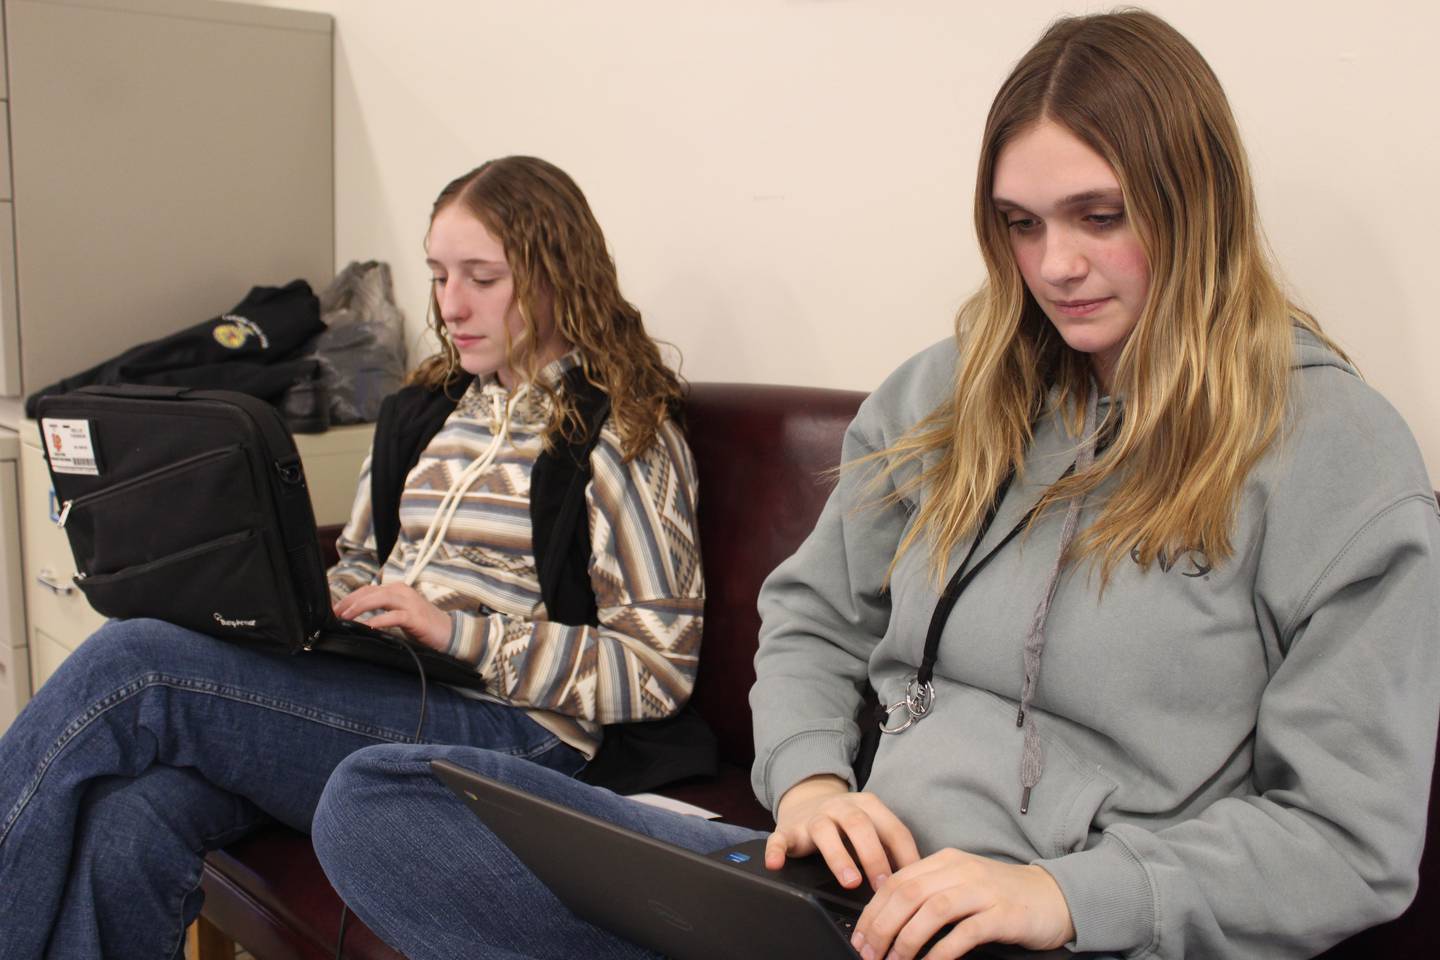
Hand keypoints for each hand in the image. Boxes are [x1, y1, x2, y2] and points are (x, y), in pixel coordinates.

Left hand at [333, 583, 451, 651]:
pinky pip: (393, 616)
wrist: (448, 632)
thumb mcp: (398, 614)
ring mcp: (409, 603)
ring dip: (360, 607)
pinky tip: (368, 626)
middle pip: (370, 592)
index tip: (334, 609)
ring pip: (380, 598)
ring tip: (346, 617)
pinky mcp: (415, 617)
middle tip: (334, 613)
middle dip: (350, 602)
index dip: (349, 598)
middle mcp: (402, 591)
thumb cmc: (422, 625)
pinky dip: (379, 620)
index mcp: (396, 589)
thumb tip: (356, 618)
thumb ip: (382, 610)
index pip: (367, 590)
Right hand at [765, 775, 920, 891]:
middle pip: (859, 825)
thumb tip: (918, 878)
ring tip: (849, 881)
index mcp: (867, 805)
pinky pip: (780, 838)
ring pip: (824, 831)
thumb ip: (890, 846)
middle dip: (873, 855)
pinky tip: (776, 865)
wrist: (806, 800)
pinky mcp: (788, 829)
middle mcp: (840, 807)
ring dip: (838, 856)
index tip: (912, 879)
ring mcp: (813, 817)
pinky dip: (776, 851)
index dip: (903, 853)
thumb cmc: (848, 824)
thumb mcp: (872, 826)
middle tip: (882, 885)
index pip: (891, 827)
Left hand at [849, 848, 1074, 959]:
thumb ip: (931, 893)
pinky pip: (964, 932)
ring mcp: (983, 891)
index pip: (897, 881)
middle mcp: (961, 871)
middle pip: (908, 894)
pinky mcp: (1002, 914)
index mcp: (946, 861)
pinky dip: (940, 950)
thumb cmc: (1004, 897)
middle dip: (882, 926)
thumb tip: (890, 920)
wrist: (1055, 897)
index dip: (873, 910)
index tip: (860, 936)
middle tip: (869, 953)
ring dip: (906, 940)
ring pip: (931, 910)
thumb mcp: (962, 885)